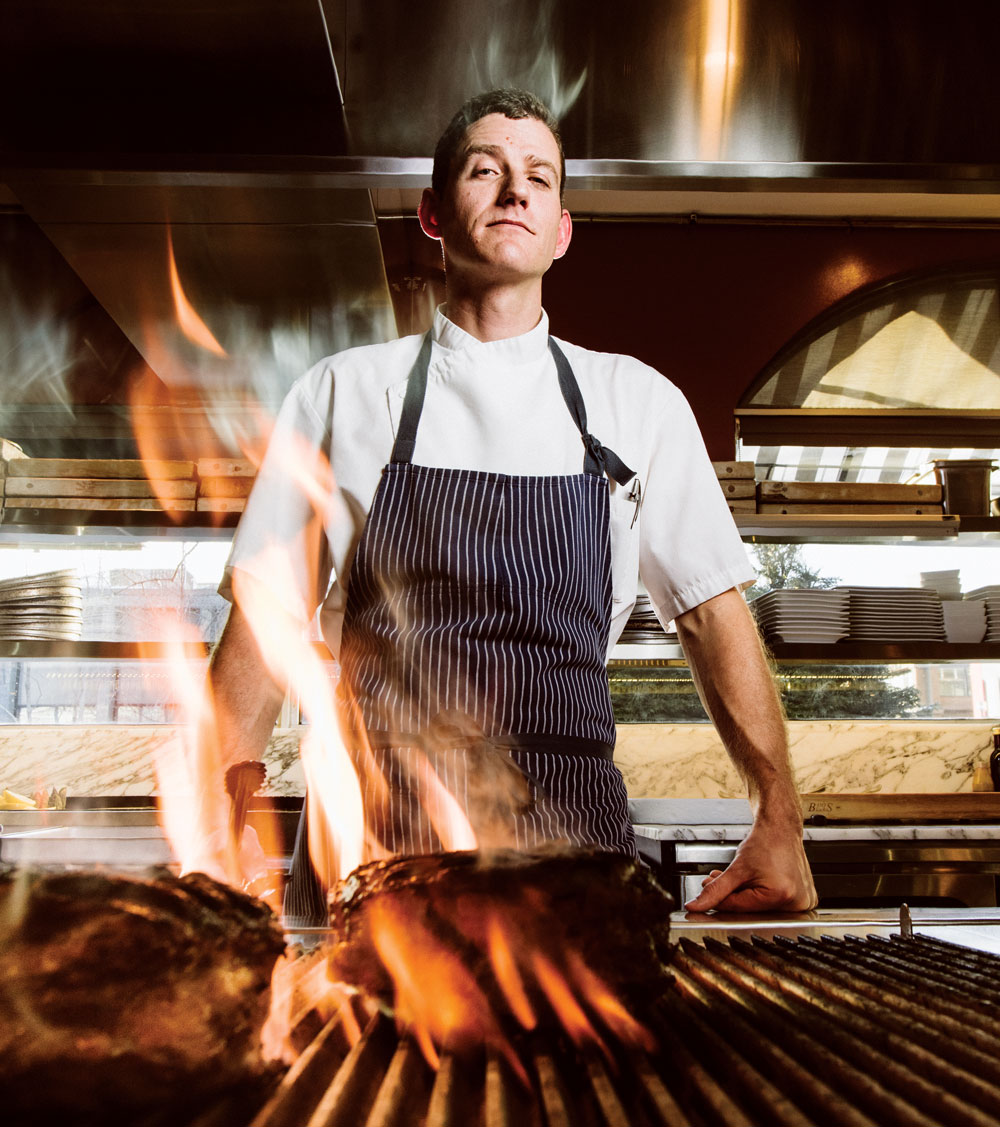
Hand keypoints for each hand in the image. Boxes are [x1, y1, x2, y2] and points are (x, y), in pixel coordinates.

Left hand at [683, 818, 817, 912]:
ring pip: (760, 907)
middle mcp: (795, 903)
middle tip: (717, 882)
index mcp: (780, 895)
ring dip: (744, 896)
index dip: (720, 900)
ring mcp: (802, 903)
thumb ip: (715, 890)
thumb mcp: (736, 869)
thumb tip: (696, 906)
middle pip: (750, 909)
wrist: (781, 829)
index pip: (739, 908)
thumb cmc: (765, 843)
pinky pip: (773, 904)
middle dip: (731, 896)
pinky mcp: (803, 900)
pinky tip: (753, 882)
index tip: (707, 894)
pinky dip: (759, 895)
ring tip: (735, 880)